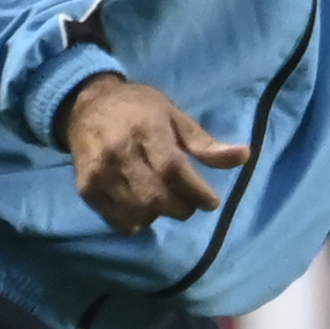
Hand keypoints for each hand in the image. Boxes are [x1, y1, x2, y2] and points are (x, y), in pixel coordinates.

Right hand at [63, 75, 249, 234]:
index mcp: (146, 130)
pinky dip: (137, 221)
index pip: (173, 169)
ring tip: (166, 202)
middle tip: (190, 204)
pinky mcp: (86, 190)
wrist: (84, 106)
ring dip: (160, 215)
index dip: (196, 192)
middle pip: (156, 197)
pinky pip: (118, 221)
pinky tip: (143, 207)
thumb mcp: (174, 115)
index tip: (211, 202)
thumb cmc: (138, 109)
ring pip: (138, 213)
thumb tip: (245, 156)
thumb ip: (205, 142)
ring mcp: (99, 174)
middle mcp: (119, 153)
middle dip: (181, 208)